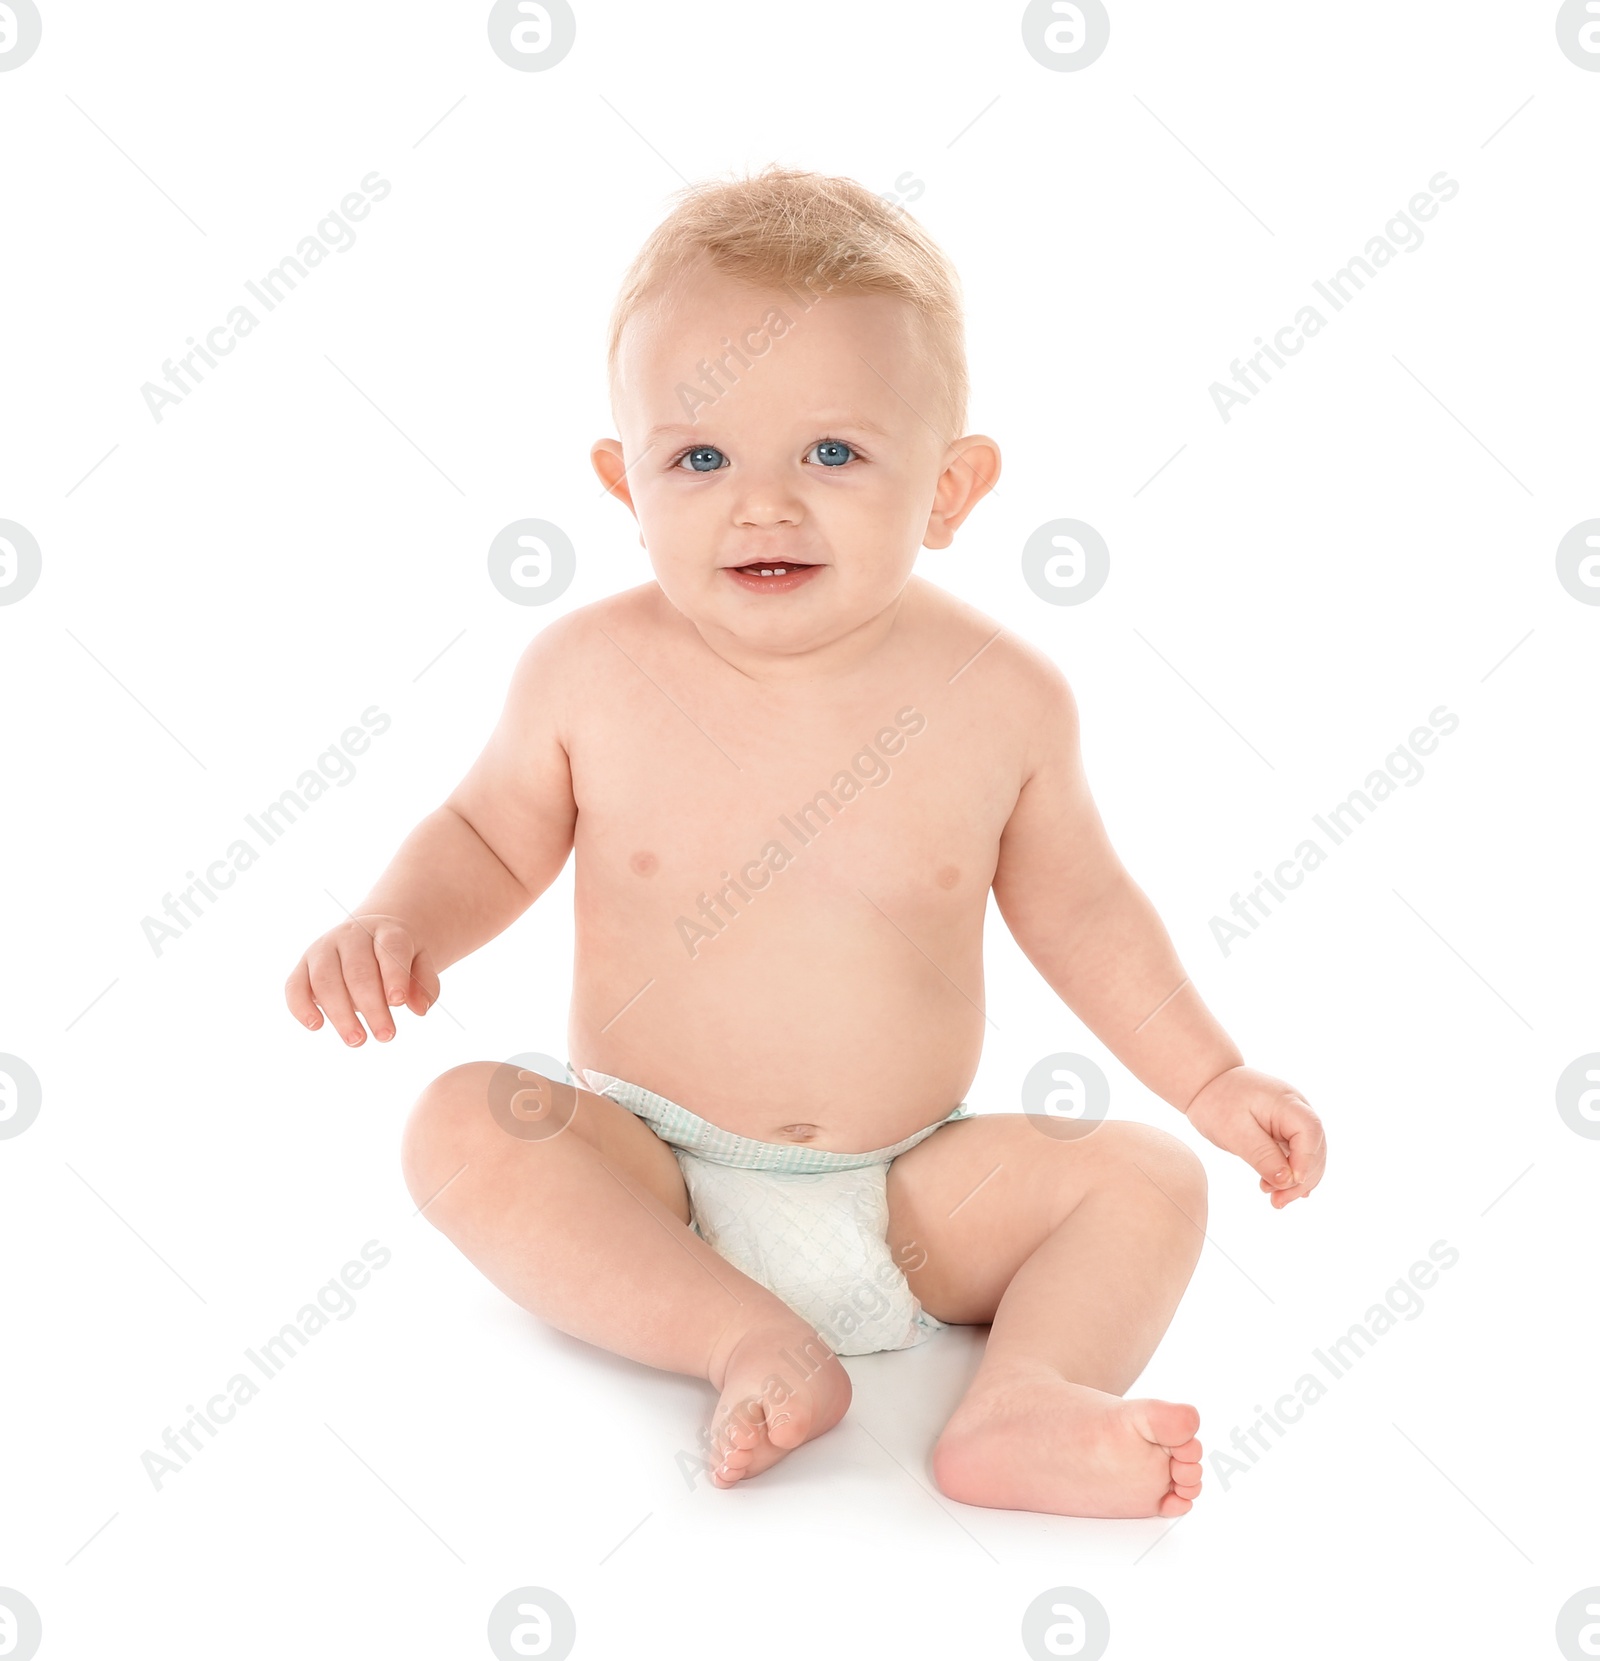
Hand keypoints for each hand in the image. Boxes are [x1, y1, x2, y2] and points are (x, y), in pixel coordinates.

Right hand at [284, 913, 438, 1044]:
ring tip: (357, 1040)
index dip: (394, 974)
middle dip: (372, 1005)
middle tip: (386, 1036)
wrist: (370, 935)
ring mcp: (323, 949)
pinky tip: (316, 1026)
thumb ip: (424, 982)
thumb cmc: (398, 957)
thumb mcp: (420, 962)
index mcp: (385, 930)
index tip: (399, 1002)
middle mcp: (351, 935)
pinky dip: (300, 1006)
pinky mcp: (302, 967)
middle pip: (358, 970)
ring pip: (326, 980)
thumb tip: (420, 1008)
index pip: (391, 948)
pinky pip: (294, 985)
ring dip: (340, 1013)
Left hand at [1183, 1065, 1324, 1207]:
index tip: (1290, 1183)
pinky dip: (1291, 1173)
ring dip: (1296, 1180)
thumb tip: (1288, 1181)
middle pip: (1315, 1148)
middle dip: (1301, 1179)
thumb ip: (1262, 1155)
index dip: (1306, 1161)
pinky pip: (1297, 1154)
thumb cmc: (1218, 1102)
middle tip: (1278, 1202)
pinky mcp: (1285, 1130)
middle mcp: (1297, 1110)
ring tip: (1275, 1200)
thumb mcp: (1234, 1131)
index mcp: (1287, 1103)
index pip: (1310, 1132)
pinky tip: (1283, 1191)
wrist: (1206, 1083)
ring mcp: (1293, 1120)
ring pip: (1309, 1155)